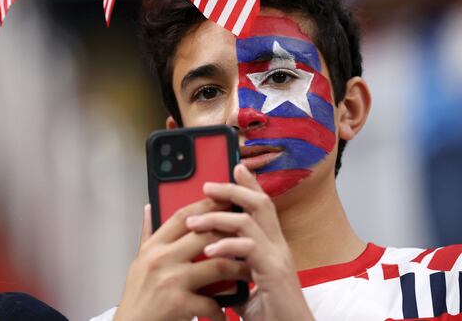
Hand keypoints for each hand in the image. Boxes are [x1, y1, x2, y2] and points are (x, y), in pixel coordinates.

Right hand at [114, 201, 249, 320]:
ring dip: (238, 270)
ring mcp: (170, 280)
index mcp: (153, 246)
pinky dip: (223, 308)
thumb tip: (150, 208)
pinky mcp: (179, 304)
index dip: (207, 205)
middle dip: (230, 235)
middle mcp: (160, 259)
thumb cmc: (137, 298)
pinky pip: (213, 302)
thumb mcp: (138, 262)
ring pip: (217, 265)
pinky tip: (227, 311)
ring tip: (249, 273)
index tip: (226, 200)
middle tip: (248, 237)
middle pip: (204, 235)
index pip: (182, 216)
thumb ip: (147, 234)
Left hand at [186, 164, 313, 320]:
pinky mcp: (275, 273)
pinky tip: (208, 251)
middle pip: (260, 203)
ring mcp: (278, 258)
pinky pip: (249, 249)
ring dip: (218, 218)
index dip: (249, 185)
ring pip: (250, 222)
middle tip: (206, 185)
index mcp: (270, 246)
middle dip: (233, 190)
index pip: (261, 206)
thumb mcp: (243, 284)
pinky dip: (226, 247)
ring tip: (193, 222)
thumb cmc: (268, 314)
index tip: (234, 166)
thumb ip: (230, 267)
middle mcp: (277, 247)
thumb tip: (206, 255)